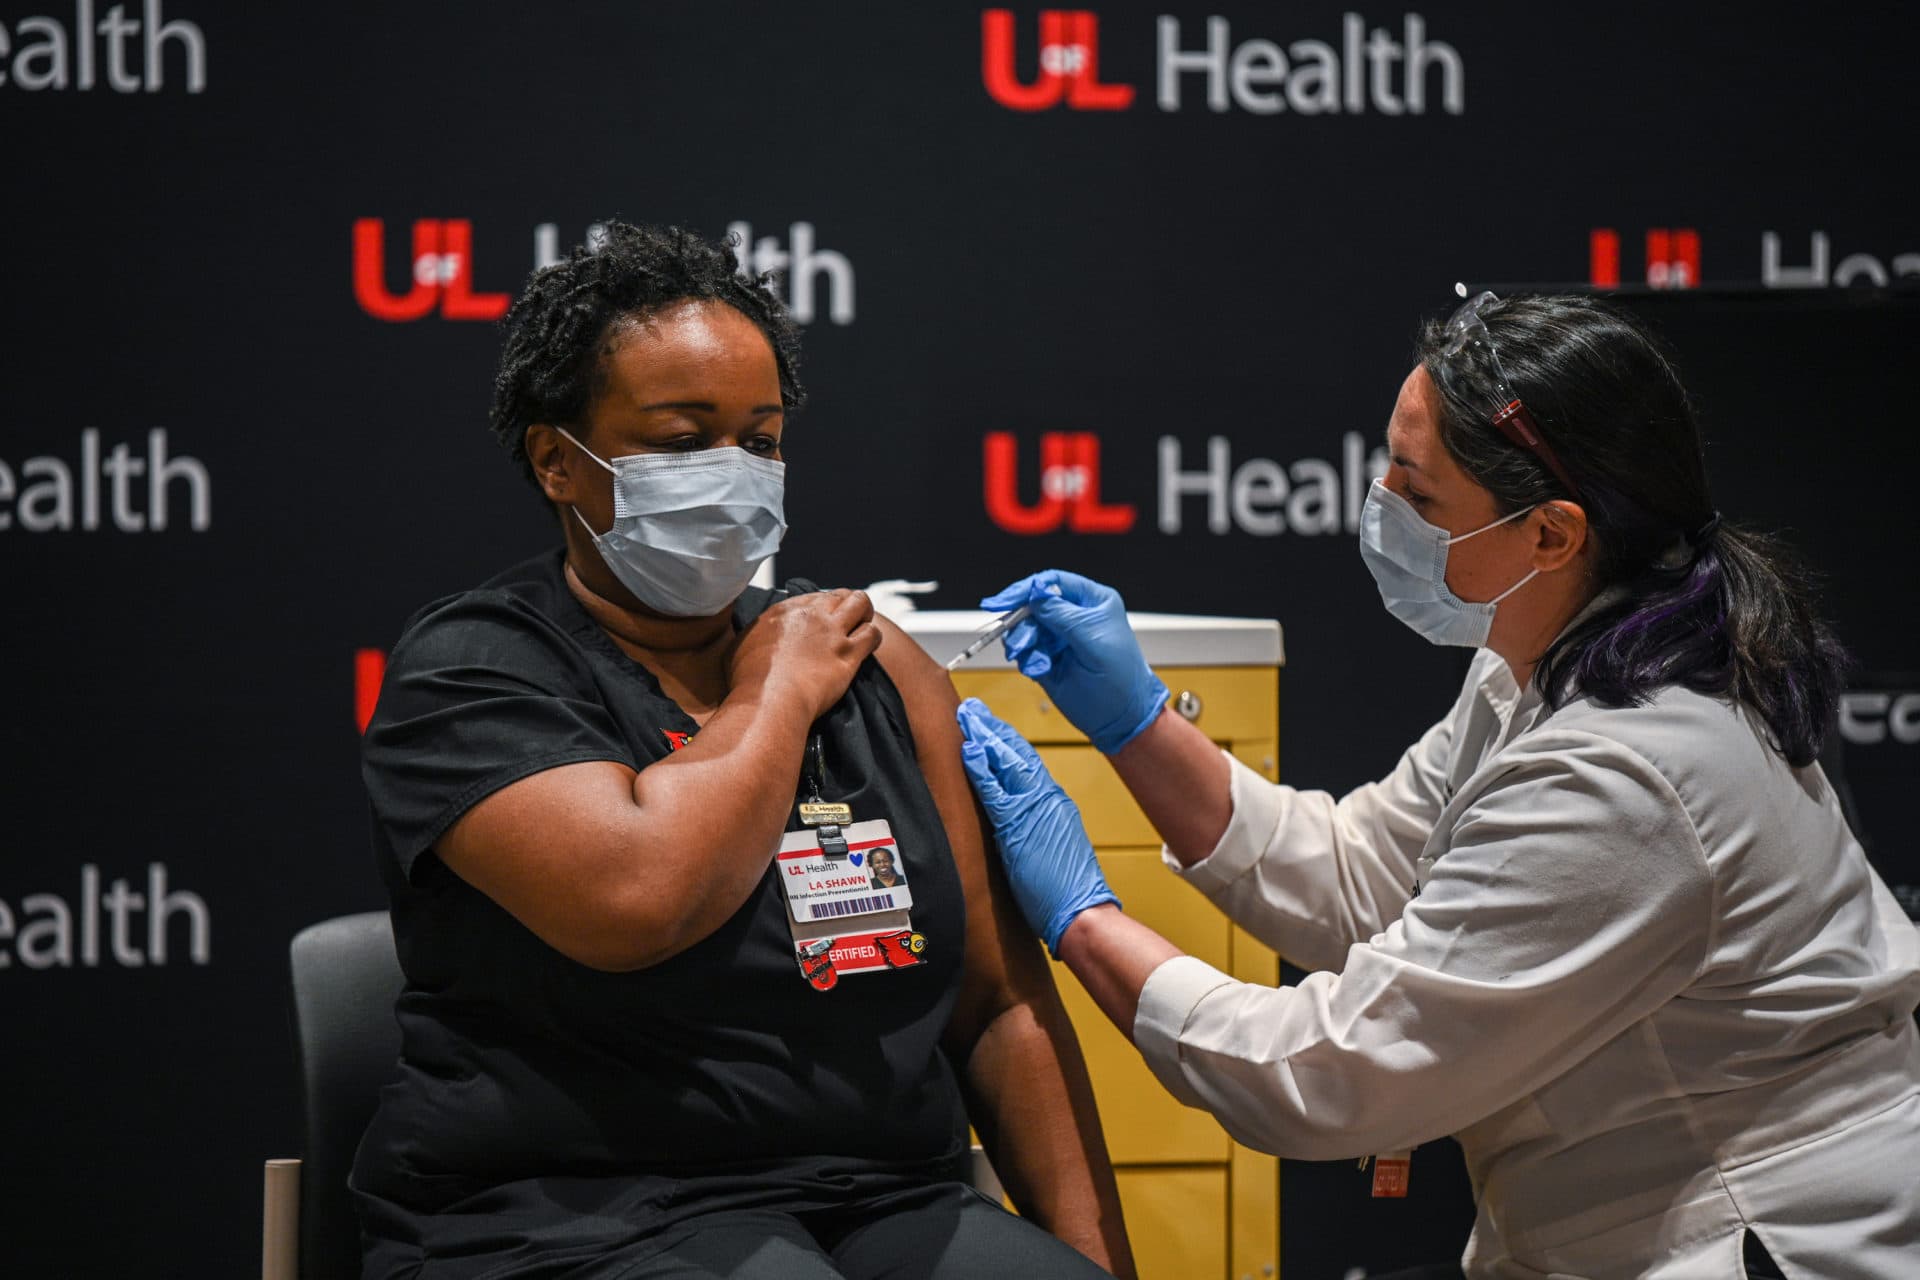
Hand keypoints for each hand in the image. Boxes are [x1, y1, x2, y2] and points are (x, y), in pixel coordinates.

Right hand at [731, 589, 879, 720]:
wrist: (769, 700)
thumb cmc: (747, 682)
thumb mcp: (736, 649)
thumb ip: (747, 637)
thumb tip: (747, 639)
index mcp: (782, 612)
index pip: (812, 597)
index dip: (821, 605)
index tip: (822, 616)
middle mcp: (810, 616)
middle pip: (838, 595)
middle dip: (845, 602)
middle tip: (848, 616)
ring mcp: (832, 633)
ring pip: (860, 604)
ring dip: (864, 611)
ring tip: (864, 622)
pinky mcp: (848, 654)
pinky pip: (872, 634)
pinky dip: (874, 636)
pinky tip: (870, 643)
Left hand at [957, 698, 1118, 956]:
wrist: (1082, 911)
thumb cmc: (1068, 891)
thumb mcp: (1053, 847)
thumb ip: (1036, 827)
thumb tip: (1019, 824)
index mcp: (1054, 803)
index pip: (1026, 763)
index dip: (1006, 741)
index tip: (990, 726)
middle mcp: (1047, 798)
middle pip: (1016, 754)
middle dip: (993, 729)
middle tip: (972, 710)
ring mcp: (1035, 809)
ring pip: (1007, 763)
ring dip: (985, 738)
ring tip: (968, 718)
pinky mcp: (1020, 825)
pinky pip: (996, 791)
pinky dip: (983, 769)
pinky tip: (971, 752)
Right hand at [981, 570, 1167, 754]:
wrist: (1120, 718)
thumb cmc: (1121, 677)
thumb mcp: (1094, 641)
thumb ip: (1063, 616)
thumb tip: (1036, 595)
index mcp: (1092, 602)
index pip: (1054, 582)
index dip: (1027, 588)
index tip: (1005, 600)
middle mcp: (1073, 616)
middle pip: (1033, 605)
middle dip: (1021, 622)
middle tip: (1018, 641)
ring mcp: (1059, 637)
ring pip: (1025, 628)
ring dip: (1022, 642)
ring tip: (1034, 660)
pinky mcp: (1047, 658)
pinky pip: (1025, 651)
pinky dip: (1026, 659)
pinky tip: (1040, 670)